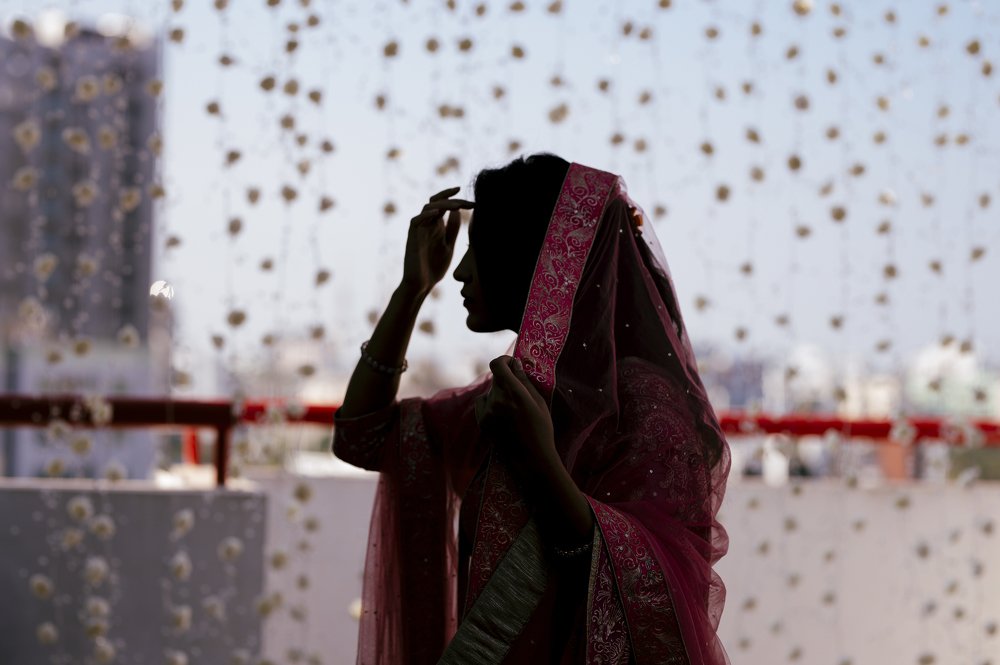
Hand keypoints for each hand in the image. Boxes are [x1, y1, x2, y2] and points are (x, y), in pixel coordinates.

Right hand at [401, 187, 473, 294]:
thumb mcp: (448, 245)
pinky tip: (437, 213)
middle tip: (467, 198)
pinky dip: (425, 215)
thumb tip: (458, 211)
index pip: (446, 205)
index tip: (474, 203)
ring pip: (427, 208)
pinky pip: (415, 221)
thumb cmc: (434, 267)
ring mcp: (419, 230)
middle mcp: (427, 224)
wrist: (422, 285)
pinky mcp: (412, 238)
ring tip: (457, 205)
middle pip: (436, 201)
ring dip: (442, 204)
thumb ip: (452, 229)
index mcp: (437, 225)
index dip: (459, 200)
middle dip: (450, 196)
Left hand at [476, 355, 558, 476]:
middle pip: (495, 378)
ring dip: (498, 392)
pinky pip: (482, 403)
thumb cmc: (541, 429)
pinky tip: (503, 415)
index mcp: (513, 393)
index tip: (512, 364)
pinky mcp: (481, 422)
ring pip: (489, 391)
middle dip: (506, 379)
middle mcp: (496, 400)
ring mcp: (486, 412)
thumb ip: (525, 381)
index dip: (504, 361)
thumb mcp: (539, 402)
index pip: (497, 365)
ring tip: (513, 408)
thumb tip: (515, 364)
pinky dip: (490, 404)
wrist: (531, 459)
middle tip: (518, 390)